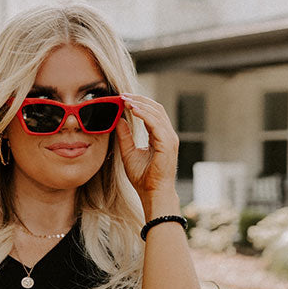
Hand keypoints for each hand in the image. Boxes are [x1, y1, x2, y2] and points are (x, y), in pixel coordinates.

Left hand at [115, 94, 179, 209]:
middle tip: (123, 95)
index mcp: (160, 137)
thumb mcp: (129, 153)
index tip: (123, 99)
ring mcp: (169, 138)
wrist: (153, 193)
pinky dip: (144, 115)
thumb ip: (125, 137)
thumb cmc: (143, 178)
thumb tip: (119, 120)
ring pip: (156, 113)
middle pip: (156, 108)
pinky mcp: (167, 143)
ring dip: (140, 104)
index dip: (138, 104)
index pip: (152, 113)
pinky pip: (155, 123)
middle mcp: (167, 135)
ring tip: (125, 100)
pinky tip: (132, 110)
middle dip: (139, 99)